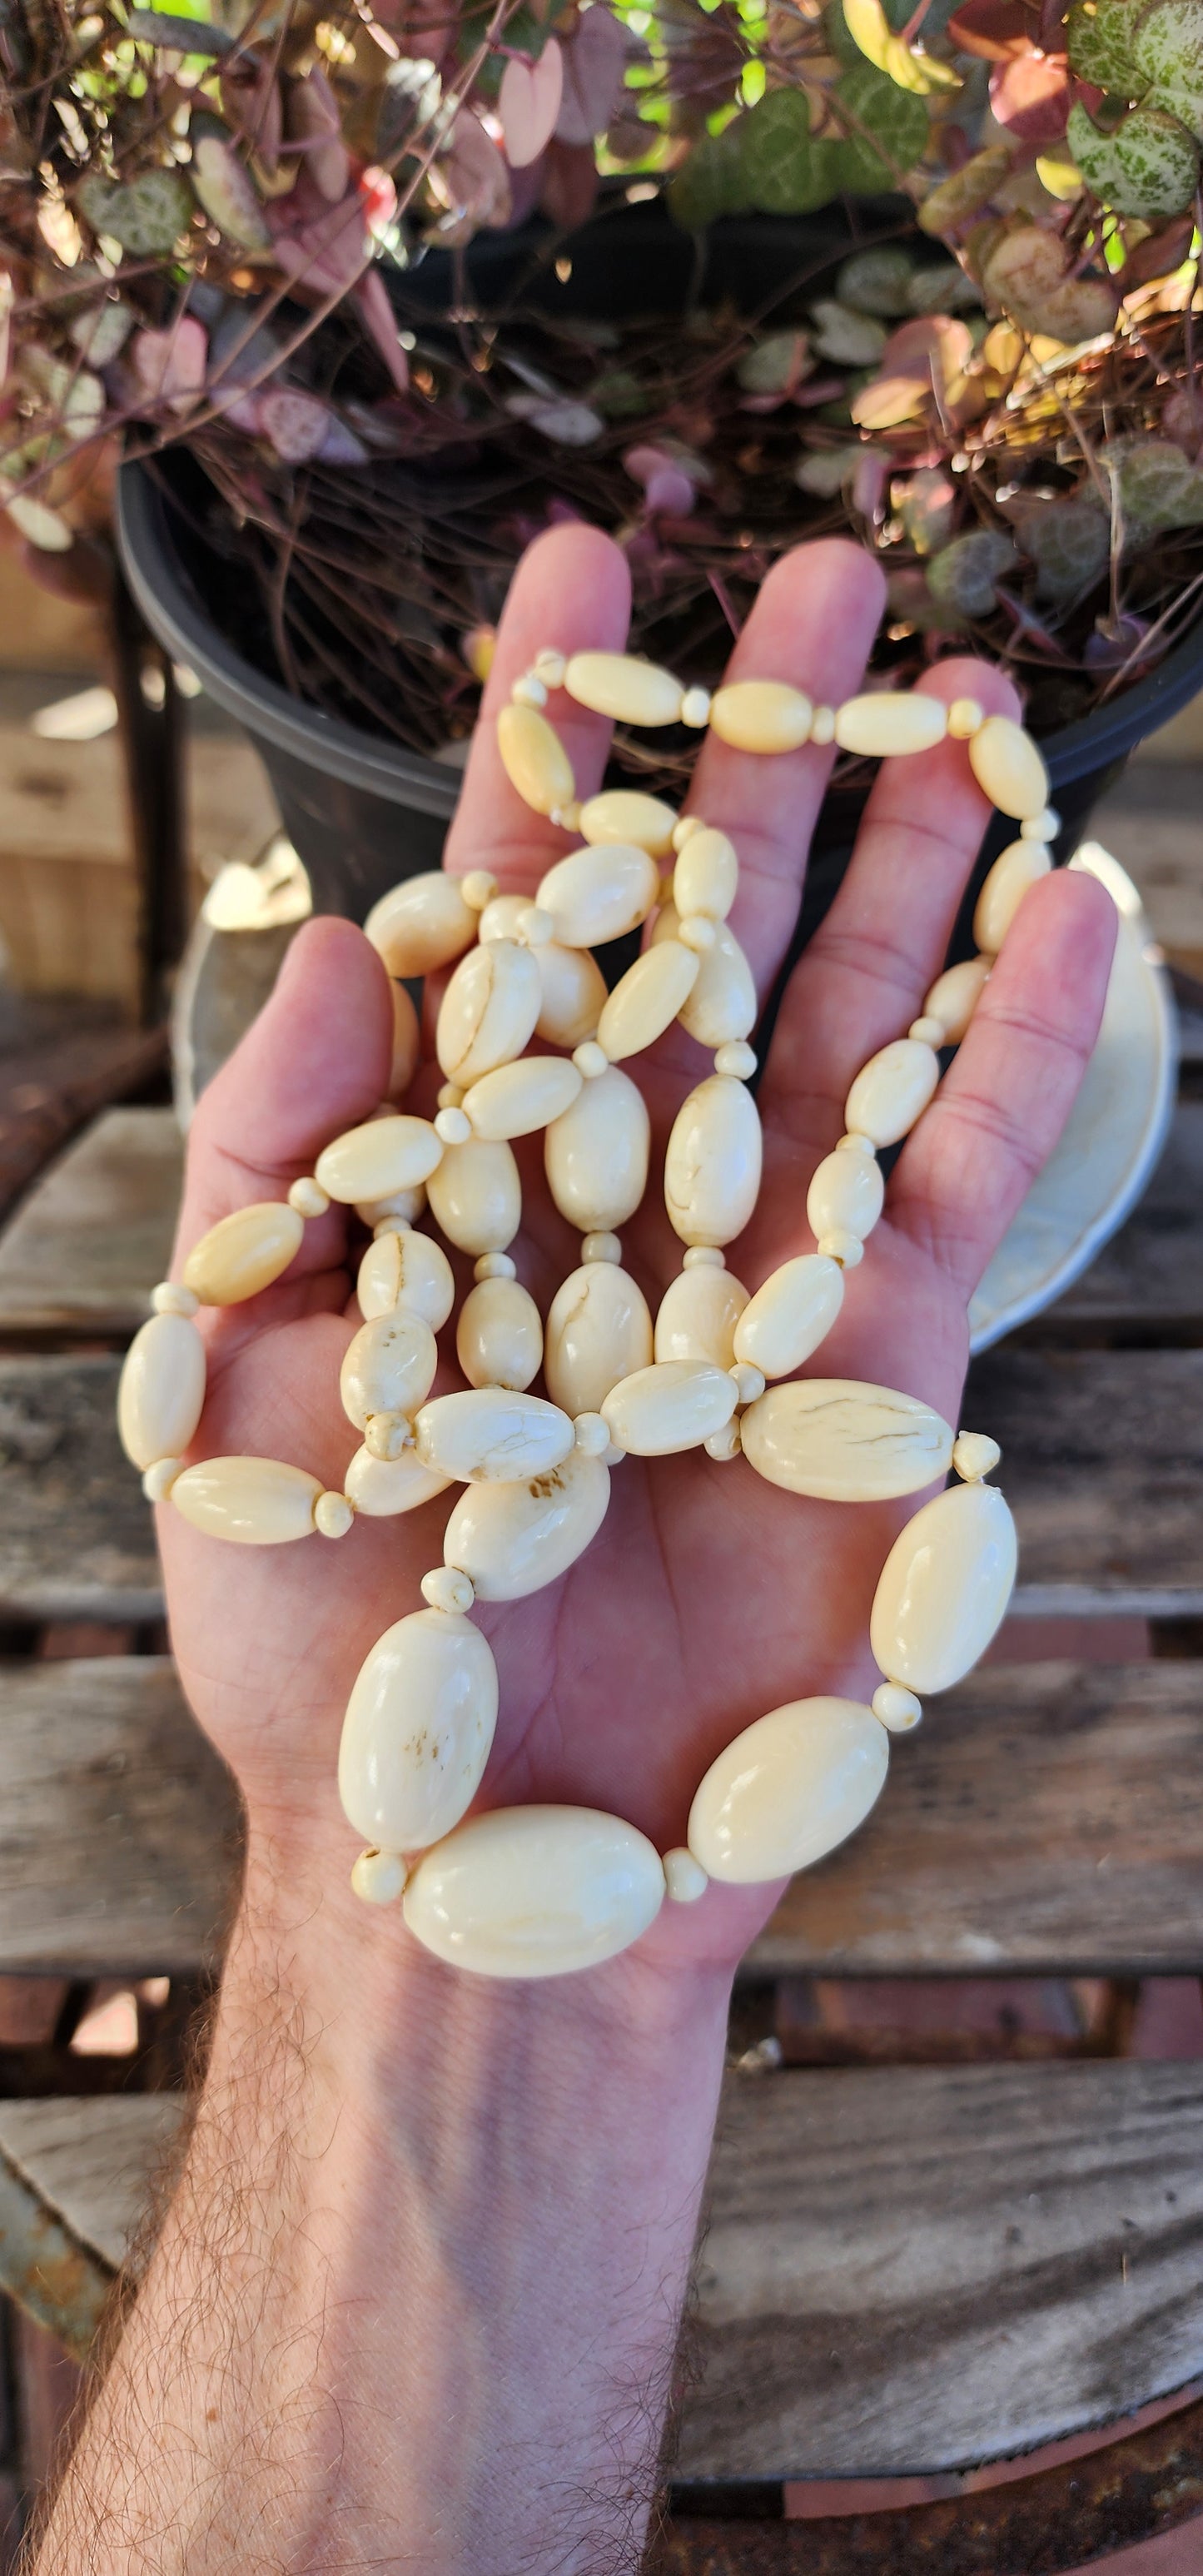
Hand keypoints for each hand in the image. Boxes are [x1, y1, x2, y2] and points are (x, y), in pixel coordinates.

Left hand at [162, 523, 1115, 1992]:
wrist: (480, 1879)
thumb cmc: (319, 1660)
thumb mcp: (225, 1393)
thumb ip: (276, 1158)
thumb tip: (332, 944)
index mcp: (456, 1184)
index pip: (507, 922)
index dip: (546, 745)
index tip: (585, 567)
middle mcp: (615, 1201)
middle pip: (709, 933)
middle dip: (766, 751)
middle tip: (829, 575)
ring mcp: (754, 1277)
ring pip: (854, 1023)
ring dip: (916, 860)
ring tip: (971, 697)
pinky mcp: (877, 1375)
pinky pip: (963, 1179)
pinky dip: (1023, 1047)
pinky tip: (1069, 904)